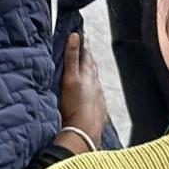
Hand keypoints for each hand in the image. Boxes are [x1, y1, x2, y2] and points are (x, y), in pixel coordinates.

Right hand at [54, 33, 107, 153]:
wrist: (84, 132)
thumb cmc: (76, 105)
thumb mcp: (70, 78)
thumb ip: (72, 57)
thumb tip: (75, 36)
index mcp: (89, 76)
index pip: (86, 56)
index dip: (83, 45)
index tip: (82, 35)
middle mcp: (95, 85)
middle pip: (92, 68)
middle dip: (87, 58)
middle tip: (84, 49)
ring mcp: (97, 99)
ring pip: (94, 82)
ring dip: (89, 74)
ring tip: (85, 70)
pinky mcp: (96, 111)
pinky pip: (94, 96)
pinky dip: (90, 91)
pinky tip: (88, 94)